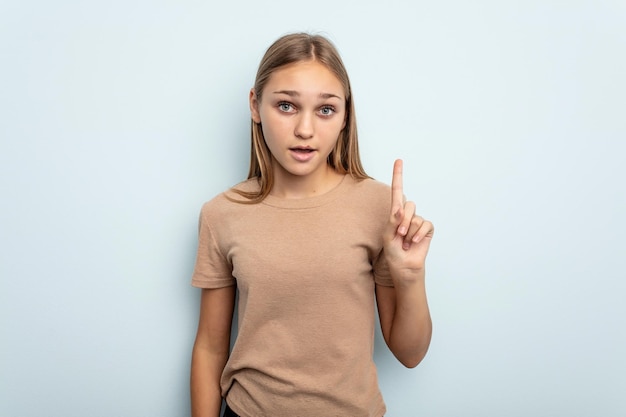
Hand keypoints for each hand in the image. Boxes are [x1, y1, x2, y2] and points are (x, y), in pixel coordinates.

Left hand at [383, 159, 433, 273]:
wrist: (404, 266)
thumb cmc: (393, 252)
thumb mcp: (388, 236)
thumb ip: (394, 220)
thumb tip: (400, 207)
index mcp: (395, 213)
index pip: (397, 191)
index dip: (398, 176)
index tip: (399, 161)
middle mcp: (407, 214)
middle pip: (408, 205)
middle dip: (403, 220)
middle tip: (399, 234)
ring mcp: (418, 221)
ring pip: (416, 216)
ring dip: (409, 230)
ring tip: (405, 241)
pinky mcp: (427, 229)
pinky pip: (425, 224)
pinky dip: (418, 234)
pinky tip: (413, 242)